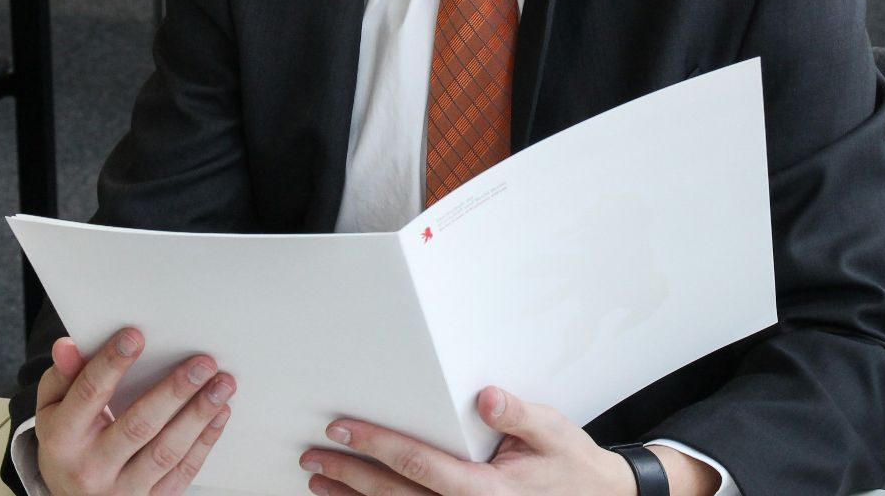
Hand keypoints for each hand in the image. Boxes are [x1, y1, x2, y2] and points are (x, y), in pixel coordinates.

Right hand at [34, 327, 235, 495]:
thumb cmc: (66, 444)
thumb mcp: (52, 410)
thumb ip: (63, 376)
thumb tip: (69, 345)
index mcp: (62, 439)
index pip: (89, 395)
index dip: (111, 364)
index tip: (136, 336)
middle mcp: (91, 468)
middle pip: (138, 425)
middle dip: (174, 391)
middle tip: (202, 363)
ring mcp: (122, 490)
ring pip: (166, 452)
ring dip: (199, 415)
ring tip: (222, 384)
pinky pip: (183, 472)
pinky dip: (204, 441)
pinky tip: (218, 413)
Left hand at [299, 385, 708, 495]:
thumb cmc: (571, 467)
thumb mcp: (552, 433)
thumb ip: (518, 415)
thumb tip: (487, 397)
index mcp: (485, 491)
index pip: (418, 465)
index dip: (376, 446)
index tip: (342, 430)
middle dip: (350, 476)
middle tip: (313, 457)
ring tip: (318, 484)